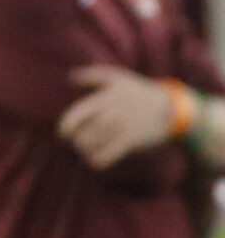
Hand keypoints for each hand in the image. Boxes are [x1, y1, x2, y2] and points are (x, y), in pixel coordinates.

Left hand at [59, 65, 179, 168]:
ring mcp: (120, 128)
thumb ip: (92, 75)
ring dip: (86, 152)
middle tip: (82, 143)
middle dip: (78, 143)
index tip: (67, 135)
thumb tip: (70, 77)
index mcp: (101, 100)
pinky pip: (104, 158)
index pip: (71, 120)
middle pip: (80, 137)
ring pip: (90, 148)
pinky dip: (97, 162)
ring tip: (90, 151)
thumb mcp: (117, 78)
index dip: (64, 131)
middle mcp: (109, 114)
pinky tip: (99, 159)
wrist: (172, 106)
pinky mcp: (131, 141)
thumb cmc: (139, 92)